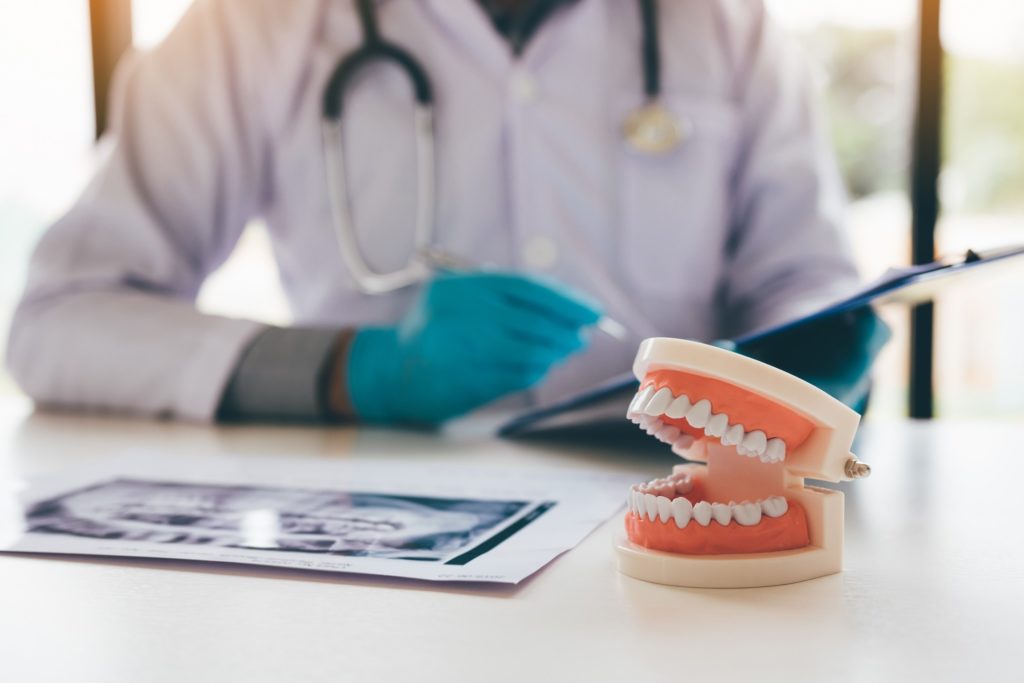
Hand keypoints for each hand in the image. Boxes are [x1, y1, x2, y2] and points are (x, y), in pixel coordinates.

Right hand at [346, 271, 601, 423]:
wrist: (389, 371)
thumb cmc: (435, 330)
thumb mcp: (460, 299)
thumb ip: (505, 300)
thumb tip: (569, 312)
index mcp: (460, 287)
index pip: (527, 288)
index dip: (566, 300)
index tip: (591, 311)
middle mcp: (460, 315)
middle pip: (533, 321)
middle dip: (566, 330)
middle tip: (582, 336)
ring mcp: (461, 350)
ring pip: (529, 351)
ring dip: (555, 353)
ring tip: (564, 350)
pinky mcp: (465, 381)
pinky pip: (516, 375)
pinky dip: (536, 370)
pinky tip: (541, 366)